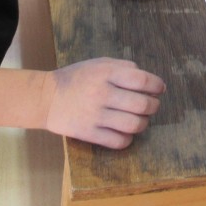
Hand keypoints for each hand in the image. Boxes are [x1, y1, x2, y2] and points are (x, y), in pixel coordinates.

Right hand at [45, 58, 164, 147]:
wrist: (46, 98)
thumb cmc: (76, 78)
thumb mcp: (98, 63)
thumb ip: (123, 67)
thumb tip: (147, 79)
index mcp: (106, 73)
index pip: (142, 79)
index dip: (157, 85)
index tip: (159, 89)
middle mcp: (102, 93)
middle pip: (142, 104)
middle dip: (153, 106)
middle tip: (151, 105)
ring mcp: (95, 115)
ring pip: (133, 125)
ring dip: (143, 123)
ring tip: (140, 119)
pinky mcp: (89, 133)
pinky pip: (118, 141)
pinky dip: (128, 138)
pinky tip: (125, 132)